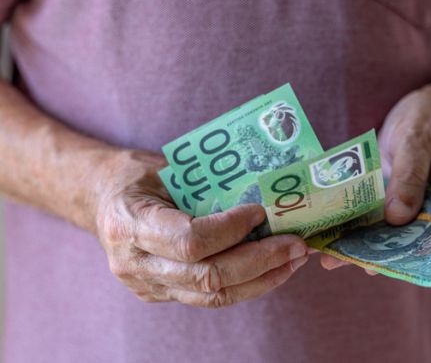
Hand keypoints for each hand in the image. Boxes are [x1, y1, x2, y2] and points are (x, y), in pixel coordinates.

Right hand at [94, 150, 308, 307]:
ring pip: (212, 295)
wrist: (99, 198)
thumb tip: (267, 193)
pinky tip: (272, 269)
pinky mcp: (159, 294)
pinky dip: (246, 284)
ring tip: (294, 260)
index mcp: (130, 222)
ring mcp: (145, 284)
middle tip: (296, 244)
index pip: (189, 241)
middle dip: (259, 261)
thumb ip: (206, 185)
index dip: (230, 230)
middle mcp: (134, 262)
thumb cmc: (135, 175)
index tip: (260, 213)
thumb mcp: (164, 168)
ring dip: (261, 279)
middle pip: (207, 276)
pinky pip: (209, 297)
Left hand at [320, 85, 430, 271]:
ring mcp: (411, 205)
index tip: (385, 266)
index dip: (413, 252)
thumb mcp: (418, 140)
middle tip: (346, 262)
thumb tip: (397, 218)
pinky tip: (331, 234)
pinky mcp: (391, 198)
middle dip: (377, 254)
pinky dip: (355, 223)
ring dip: (360, 244)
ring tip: (330, 258)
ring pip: (386, 230)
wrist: (426, 108)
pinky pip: (374, 214)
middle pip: (408, 238)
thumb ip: (410, 176)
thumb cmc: (430, 119)